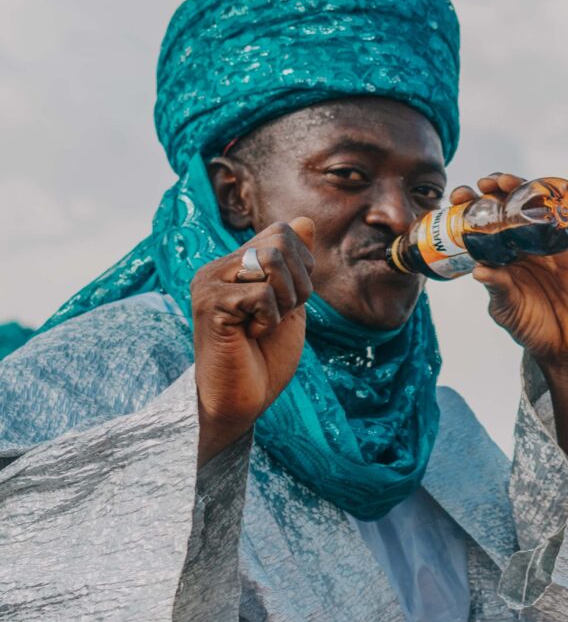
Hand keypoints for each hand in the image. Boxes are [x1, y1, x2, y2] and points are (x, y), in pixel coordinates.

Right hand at [190, 218, 315, 466]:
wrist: (243, 401)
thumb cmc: (265, 358)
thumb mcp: (290, 304)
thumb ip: (296, 264)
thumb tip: (304, 220)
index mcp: (234, 264)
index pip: (282, 232)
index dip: (302, 267)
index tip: (288, 302)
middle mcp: (216, 267)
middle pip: (279, 242)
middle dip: (298, 284)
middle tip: (279, 316)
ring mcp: (209, 283)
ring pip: (271, 261)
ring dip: (285, 302)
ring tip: (264, 325)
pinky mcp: (210, 305)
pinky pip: (262, 293)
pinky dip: (270, 319)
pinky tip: (250, 336)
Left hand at [463, 173, 567, 465]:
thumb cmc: (534, 327)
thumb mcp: (507, 309)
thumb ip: (496, 288)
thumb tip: (478, 270)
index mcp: (503, 254)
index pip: (484, 223)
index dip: (471, 207)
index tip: (456, 198)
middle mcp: (525, 244)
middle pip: (510, 206)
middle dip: (495, 190)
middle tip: (482, 185)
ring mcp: (550, 244)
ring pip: (537, 208)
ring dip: (523, 190)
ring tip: (506, 183)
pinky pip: (565, 226)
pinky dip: (554, 210)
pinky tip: (541, 200)